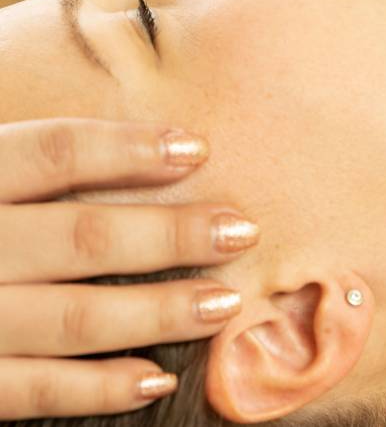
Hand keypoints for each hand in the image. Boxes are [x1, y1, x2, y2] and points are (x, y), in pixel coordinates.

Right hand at [0, 117, 259, 418]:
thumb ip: (12, 151)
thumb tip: (99, 115)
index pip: (54, 153)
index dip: (129, 149)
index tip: (196, 148)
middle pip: (82, 235)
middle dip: (170, 233)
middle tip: (241, 227)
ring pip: (72, 317)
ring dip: (156, 311)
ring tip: (224, 299)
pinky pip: (30, 391)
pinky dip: (95, 388)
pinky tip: (154, 377)